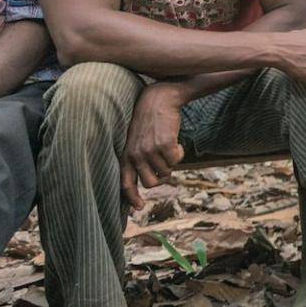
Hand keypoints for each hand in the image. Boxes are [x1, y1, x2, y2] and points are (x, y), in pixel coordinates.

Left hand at [121, 83, 184, 210]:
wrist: (158, 98)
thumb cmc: (149, 121)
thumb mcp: (137, 140)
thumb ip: (139, 158)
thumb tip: (153, 180)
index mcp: (126, 155)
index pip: (125, 183)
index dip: (132, 198)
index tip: (139, 208)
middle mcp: (136, 155)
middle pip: (151, 183)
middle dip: (161, 176)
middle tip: (165, 165)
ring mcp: (150, 150)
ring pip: (166, 171)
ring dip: (171, 161)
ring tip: (168, 145)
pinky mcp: (164, 144)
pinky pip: (176, 160)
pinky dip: (180, 152)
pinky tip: (176, 140)